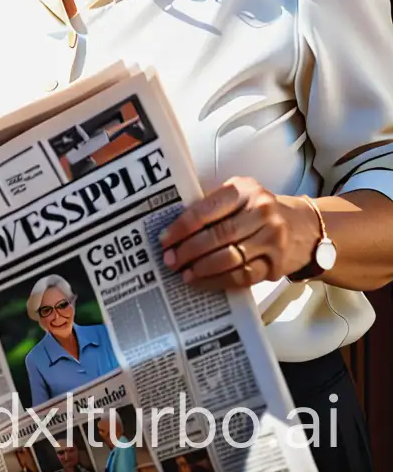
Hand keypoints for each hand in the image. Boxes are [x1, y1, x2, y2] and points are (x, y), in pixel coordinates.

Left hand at [158, 176, 320, 290]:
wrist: (306, 228)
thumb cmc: (260, 210)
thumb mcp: (240, 195)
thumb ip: (213, 206)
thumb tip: (175, 229)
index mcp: (244, 190)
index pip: (207, 209)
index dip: (182, 226)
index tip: (165, 239)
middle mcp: (261, 212)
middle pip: (218, 235)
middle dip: (189, 250)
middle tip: (170, 259)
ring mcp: (272, 239)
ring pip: (230, 258)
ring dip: (202, 268)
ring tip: (183, 273)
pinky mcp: (277, 264)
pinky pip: (243, 276)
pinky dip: (219, 281)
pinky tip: (202, 281)